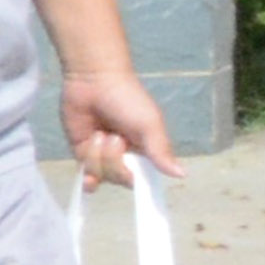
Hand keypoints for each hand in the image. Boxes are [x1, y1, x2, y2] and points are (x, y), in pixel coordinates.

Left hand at [67, 69, 178, 191]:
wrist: (93, 82)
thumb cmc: (128, 99)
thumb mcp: (150, 124)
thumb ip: (161, 151)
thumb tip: (182, 174)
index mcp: (146, 151)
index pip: (146, 179)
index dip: (141, 183)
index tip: (134, 176)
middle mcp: (126, 157)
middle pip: (121, 179)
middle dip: (115, 159)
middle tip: (114, 136)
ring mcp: (103, 157)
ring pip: (102, 176)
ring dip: (97, 155)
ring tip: (99, 134)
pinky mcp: (82, 154)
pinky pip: (86, 175)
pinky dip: (88, 176)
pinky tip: (87, 177)